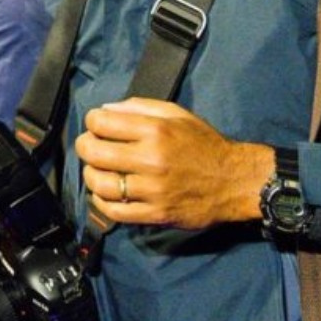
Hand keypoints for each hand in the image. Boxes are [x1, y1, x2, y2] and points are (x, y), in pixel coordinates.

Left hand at [74, 98, 273, 229]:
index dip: (92, 122)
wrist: (235, 181)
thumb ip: (140, 107)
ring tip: (98, 171)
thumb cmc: (204, 144)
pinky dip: (101, 202)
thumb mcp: (177, 115)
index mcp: (155, 131)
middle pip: (93, 152)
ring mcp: (153, 189)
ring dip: (91, 176)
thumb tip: (105, 109)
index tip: (97, 126)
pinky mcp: (156, 214)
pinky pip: (114, 211)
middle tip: (90, 148)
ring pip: (100, 184)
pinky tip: (106, 194)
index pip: (101, 122)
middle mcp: (151, 159)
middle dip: (85, 147)